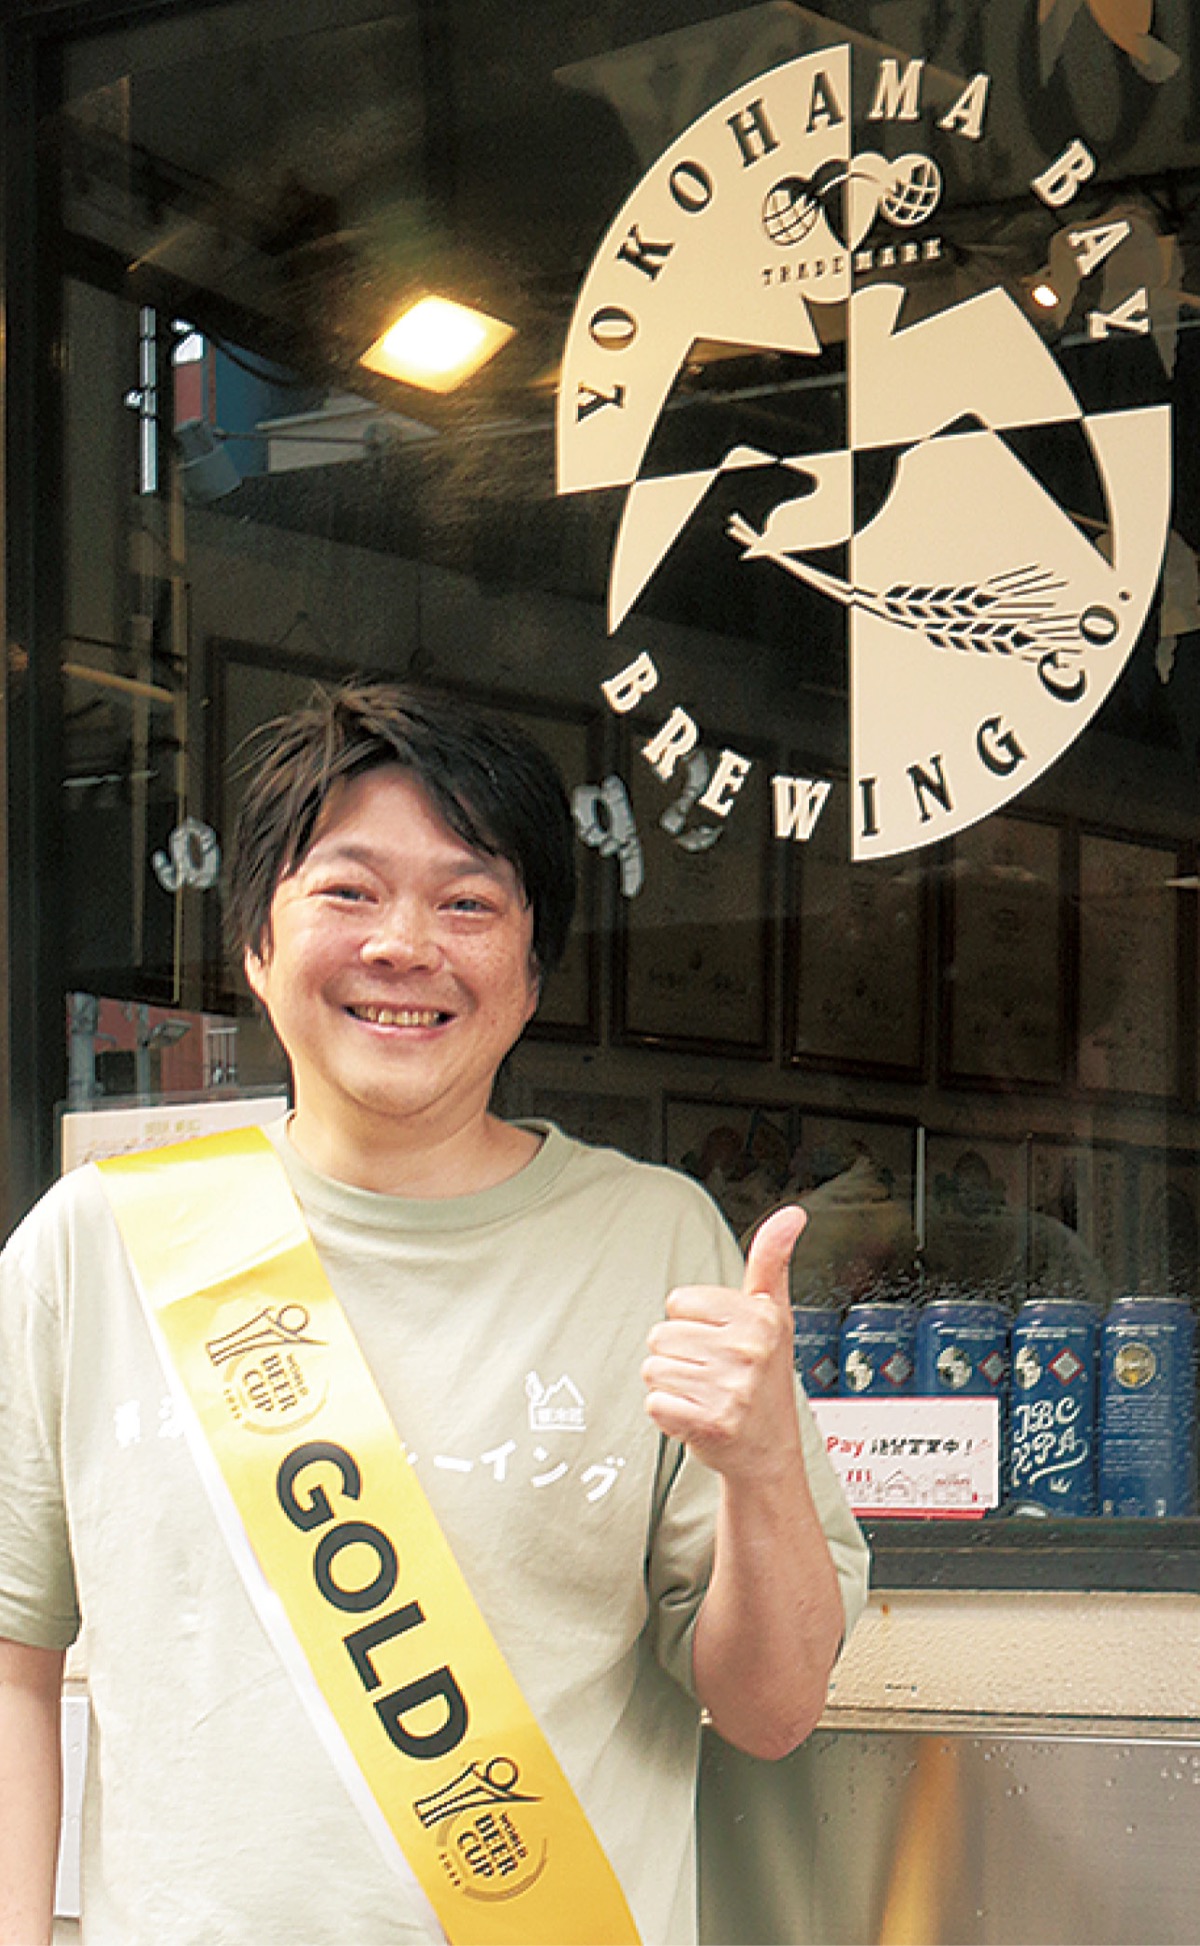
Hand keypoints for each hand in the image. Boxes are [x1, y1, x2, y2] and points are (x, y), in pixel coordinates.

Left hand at [642, 1205, 806, 1481]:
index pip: (678, 1302)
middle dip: (680, 1356)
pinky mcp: (708, 1422)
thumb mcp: (773, 1315)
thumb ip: (771, 1261)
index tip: (722, 1343)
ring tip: (706, 1396)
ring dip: (672, 1386)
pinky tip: (697, 1416)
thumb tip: (790, 1216)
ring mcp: (728, 1388)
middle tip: (714, 1375)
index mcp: (759, 1316)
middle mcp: (747, 1350)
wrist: (768, 1452)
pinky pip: (654, 1403)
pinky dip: (668, 1414)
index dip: (693, 1324)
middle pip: (661, 1335)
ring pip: (653, 1369)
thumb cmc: (765, 1380)